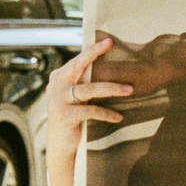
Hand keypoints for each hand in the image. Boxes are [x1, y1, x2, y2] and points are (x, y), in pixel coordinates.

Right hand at [46, 38, 132, 159]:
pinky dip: (106, 113)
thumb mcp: (78, 97)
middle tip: (111, 45)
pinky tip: (118, 117)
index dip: (92, 50)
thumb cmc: (74, 117)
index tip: (108, 40)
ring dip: (112, 88)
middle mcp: (56, 85)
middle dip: (94, 54)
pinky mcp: (65, 115)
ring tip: (129, 90)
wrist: (61, 144)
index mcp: (59, 77)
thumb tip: (113, 68)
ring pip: (89, 89)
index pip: (77, 60)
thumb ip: (85, 82)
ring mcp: (58, 100)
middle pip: (78, 66)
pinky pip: (91, 110)